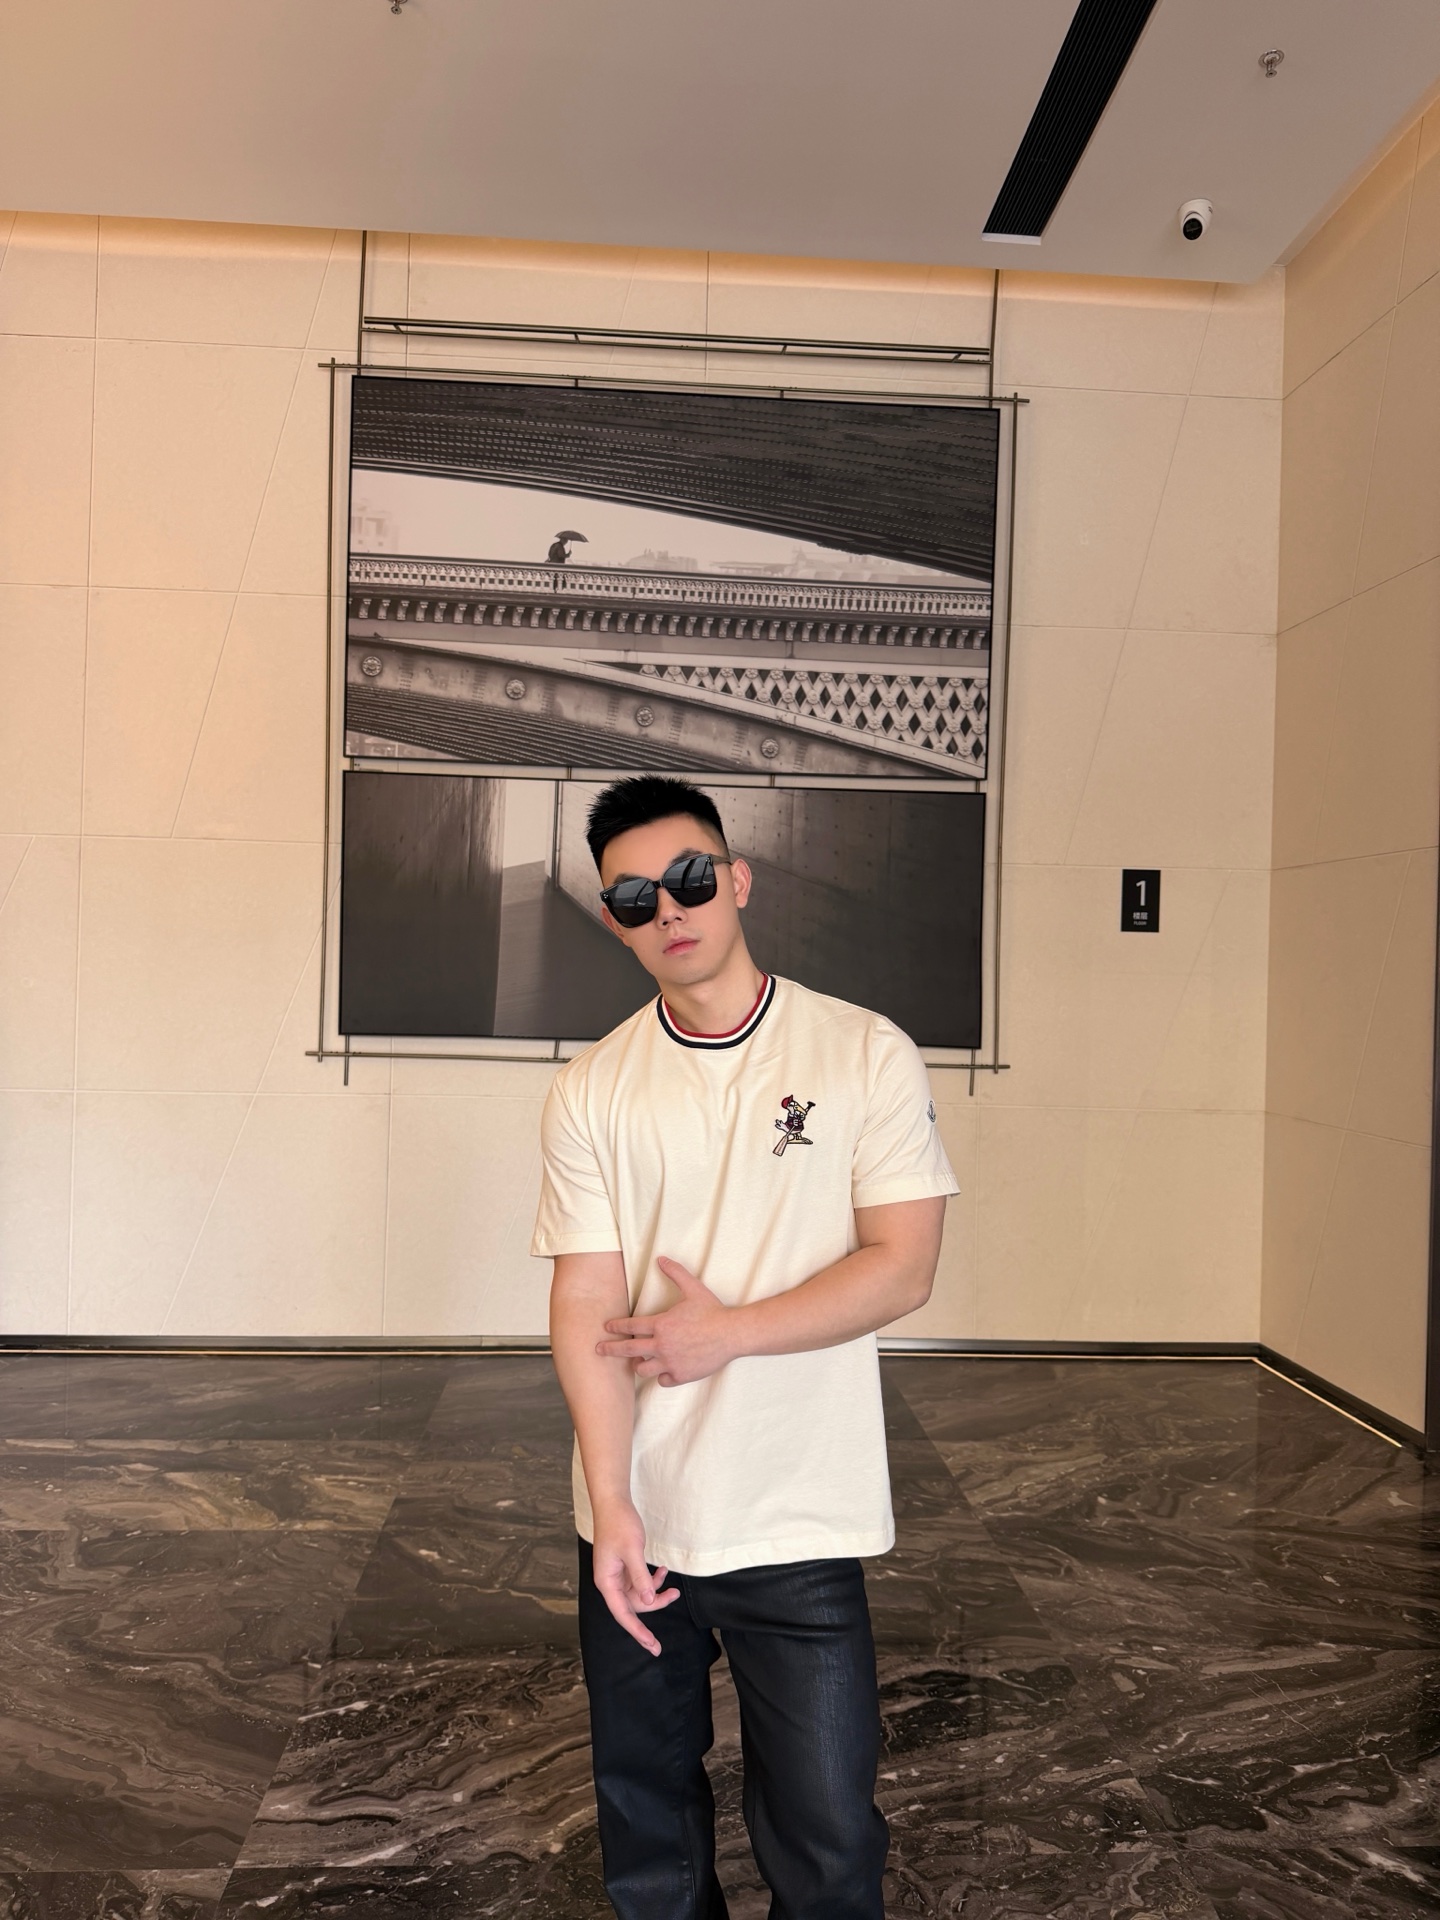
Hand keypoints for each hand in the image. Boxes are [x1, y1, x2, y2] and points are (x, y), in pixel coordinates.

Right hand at [591, 1501, 678, 1655]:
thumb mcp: (633, 1550)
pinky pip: (639, 1582)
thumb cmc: (619, 1525)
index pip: (623, 1614)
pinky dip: (652, 1579)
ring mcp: (617, 1575)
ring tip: (673, 1584)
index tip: (652, 1645)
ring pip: (639, 1594)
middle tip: (675, 1597)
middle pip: (633, 1606)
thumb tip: (649, 1601)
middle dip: (655, 1605)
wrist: (613, 1503)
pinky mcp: (624, 1567)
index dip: (638, 1631)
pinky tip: (662, 1569)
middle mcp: (610, 1582)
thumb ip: (641, 1577)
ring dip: (656, 1591)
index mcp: (606, 1582)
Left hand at [596, 1257, 736, 1386]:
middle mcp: (661, 1346)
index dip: (616, 1327)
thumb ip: (675, 1273)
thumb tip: (661, 1258)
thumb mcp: (693, 1288)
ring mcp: (670, 1362)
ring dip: (638, 1365)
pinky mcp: (681, 1375)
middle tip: (599, 1350)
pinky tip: (664, 1371)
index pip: (630, 1327)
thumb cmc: (712, 1311)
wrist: (731, 1334)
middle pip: (627, 1350)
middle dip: (610, 1350)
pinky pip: (663, 1380)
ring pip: (642, 1369)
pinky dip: (661, 1376)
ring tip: (637, 1362)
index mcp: (661, 1325)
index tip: (607, 1328)